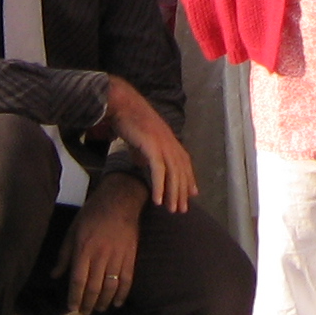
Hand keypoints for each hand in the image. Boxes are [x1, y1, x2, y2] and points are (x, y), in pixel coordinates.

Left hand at [59, 172, 144, 314]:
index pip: (78, 280)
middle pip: (94, 287)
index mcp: (84, 249)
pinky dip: (123, 293)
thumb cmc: (92, 214)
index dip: (74, 296)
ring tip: (99, 309)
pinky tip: (118, 302)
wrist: (120, 200)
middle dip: (88, 303)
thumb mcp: (73, 230)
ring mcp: (117, 256)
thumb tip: (54, 275)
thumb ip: (64, 255)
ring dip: (104, 301)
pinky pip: (127, 279)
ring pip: (110, 286)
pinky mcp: (130, 256)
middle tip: (84, 312)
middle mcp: (100, 256)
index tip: (71, 307)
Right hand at [100, 77, 196, 210]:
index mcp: (170, 141)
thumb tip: (144, 164)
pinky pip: (158, 171)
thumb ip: (146, 153)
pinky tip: (159, 200)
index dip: (189, 179)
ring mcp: (162, 145)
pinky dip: (159, 187)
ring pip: (172, 174)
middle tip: (182, 210)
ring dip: (173, 194)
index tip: (192, 194)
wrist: (122, 104)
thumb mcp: (142, 140)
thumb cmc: (130, 121)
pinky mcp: (152, 147)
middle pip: (180, 172)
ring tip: (172, 210)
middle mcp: (170, 143)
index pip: (184, 164)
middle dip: (182, 192)